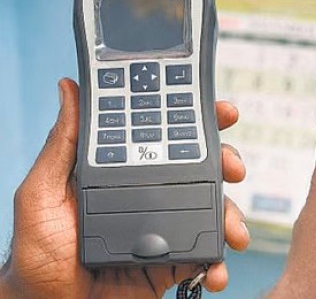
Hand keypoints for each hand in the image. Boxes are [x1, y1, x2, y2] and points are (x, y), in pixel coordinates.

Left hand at [0, 79, 248, 297]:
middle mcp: (150, 193)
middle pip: (199, 168)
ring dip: (231, 216)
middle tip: (234, 168)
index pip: (164, 136)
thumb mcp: (42, 193)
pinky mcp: (173, 260)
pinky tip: (217, 269)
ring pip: (211, 209)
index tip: (221, 112)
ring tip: (234, 231)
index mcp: (124, 172)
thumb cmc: (38, 255)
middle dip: (225, 163)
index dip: (196, 120)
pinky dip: (218, 261)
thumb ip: (61, 145)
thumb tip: (69, 89)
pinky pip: (205, 255)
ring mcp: (165, 227)